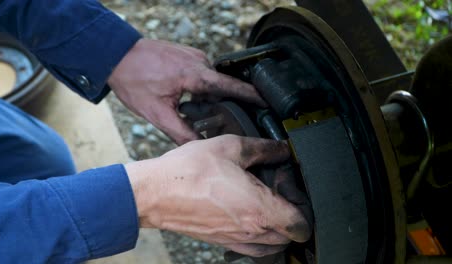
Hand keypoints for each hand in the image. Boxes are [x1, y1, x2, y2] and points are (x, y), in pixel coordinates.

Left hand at [108, 39, 265, 144]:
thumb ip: (181, 132)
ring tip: (190, 107)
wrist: (117, 56)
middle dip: (223, 103)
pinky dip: (200, 87)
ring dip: (208, 95)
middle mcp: (200, 61)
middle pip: (223, 87)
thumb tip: (200, 147)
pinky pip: (203, 73)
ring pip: (212, 81)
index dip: (253, 96)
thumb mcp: (157, 113)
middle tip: (219, 120)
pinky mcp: (188, 55)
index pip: (233, 86)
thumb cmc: (134, 80)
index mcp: (196, 75)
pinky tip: (185, 96)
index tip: (268, 103)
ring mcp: (194, 55)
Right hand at [125, 135, 311, 256]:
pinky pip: (252, 247)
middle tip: (275, 190)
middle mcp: (252, 231)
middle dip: (292, 214)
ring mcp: (236, 240)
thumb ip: (263, 148)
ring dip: (276, 226)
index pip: (302, 225)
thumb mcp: (230, 147)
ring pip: (273, 244)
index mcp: (259, 210)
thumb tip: (281, 149)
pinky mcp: (222, 242)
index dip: (304, 205)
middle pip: (291, 236)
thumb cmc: (188, 172)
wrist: (156, 193)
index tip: (288, 187)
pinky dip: (258, 235)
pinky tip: (245, 211)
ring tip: (261, 201)